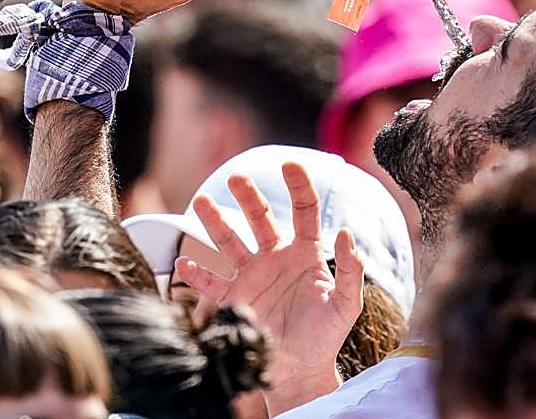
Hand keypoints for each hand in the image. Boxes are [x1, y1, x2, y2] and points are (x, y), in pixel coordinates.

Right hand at [175, 163, 363, 396]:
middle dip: (248, 197)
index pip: (304, 211)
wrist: (300, 371)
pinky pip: (212, 283)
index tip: (290, 164)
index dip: (298, 186)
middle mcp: (276, 258)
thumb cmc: (326, 336)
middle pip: (261, 219)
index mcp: (306, 254)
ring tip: (201, 201)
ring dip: (215, 222)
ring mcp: (253, 277)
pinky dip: (197, 274)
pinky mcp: (235, 300)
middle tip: (236, 177)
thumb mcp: (347, 304)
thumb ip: (352, 270)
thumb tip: (346, 232)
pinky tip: (184, 263)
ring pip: (231, 242)